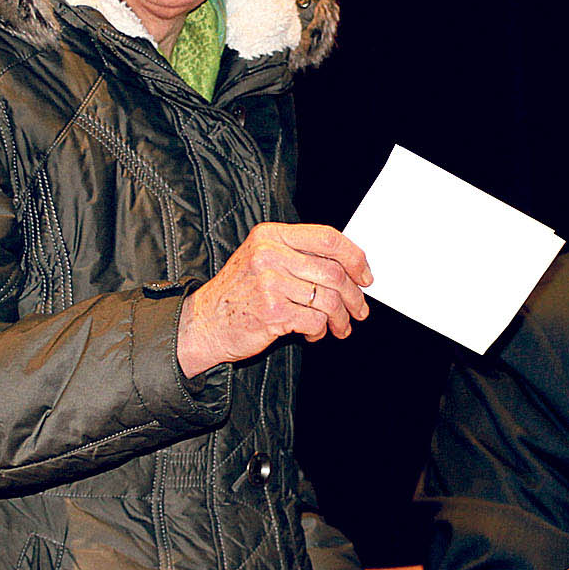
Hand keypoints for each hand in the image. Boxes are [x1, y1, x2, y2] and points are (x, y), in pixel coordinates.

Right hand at [177, 223, 371, 376]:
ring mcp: (270, 283)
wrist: (203, 323)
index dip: (355, 257)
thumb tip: (349, 268)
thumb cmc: (238, 294)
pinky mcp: (272, 312)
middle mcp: (270, 255)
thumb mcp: (262, 260)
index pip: (328, 238)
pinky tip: (313, 333)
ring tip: (339, 327)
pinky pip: (316, 321)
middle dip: (355, 296)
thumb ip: (298, 256)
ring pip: (329, 299)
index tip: (365, 274)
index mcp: (271, 236)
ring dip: (341, 318)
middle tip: (360, 309)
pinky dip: (321, 331)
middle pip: (334, 272)